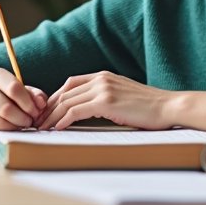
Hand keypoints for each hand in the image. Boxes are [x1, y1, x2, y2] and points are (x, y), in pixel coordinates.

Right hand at [0, 68, 46, 134]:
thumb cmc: (2, 95)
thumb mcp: (18, 89)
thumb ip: (33, 94)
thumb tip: (41, 104)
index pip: (14, 88)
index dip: (28, 103)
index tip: (36, 112)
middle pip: (7, 108)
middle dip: (23, 119)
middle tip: (29, 122)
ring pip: (0, 122)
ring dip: (15, 127)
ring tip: (19, 125)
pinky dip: (3, 133)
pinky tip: (6, 128)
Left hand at [36, 71, 181, 130]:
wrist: (168, 107)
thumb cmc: (148, 107)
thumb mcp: (122, 96)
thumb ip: (104, 98)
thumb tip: (87, 111)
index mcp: (102, 76)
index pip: (69, 84)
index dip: (54, 98)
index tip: (45, 112)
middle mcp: (100, 78)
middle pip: (64, 93)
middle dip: (47, 108)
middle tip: (36, 122)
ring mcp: (102, 88)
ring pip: (66, 102)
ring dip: (51, 116)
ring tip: (41, 128)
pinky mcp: (105, 101)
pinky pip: (75, 110)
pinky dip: (63, 119)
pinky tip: (57, 128)